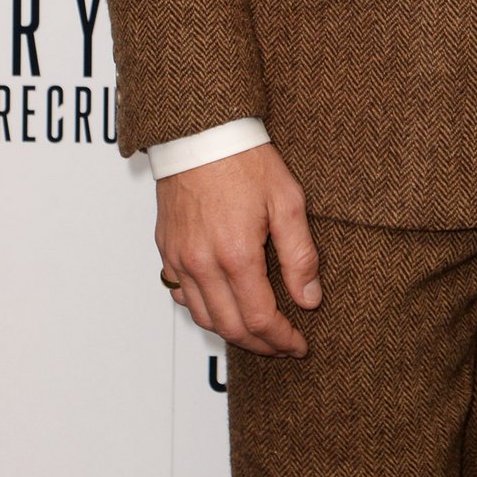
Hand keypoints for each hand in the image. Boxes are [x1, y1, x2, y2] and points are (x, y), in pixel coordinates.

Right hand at [155, 142, 320, 355]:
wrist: (202, 132)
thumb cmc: (245, 160)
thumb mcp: (287, 201)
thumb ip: (300, 256)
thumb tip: (309, 298)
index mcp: (236, 254)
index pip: (259, 319)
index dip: (281, 339)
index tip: (298, 344)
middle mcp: (202, 263)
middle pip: (230, 327)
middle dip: (260, 343)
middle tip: (282, 345)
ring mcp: (180, 258)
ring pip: (204, 317)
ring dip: (232, 331)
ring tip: (258, 330)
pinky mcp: (167, 249)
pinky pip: (182, 294)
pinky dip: (203, 309)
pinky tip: (223, 304)